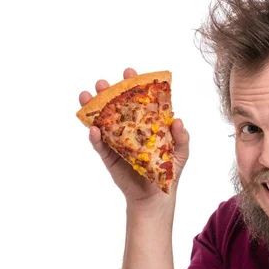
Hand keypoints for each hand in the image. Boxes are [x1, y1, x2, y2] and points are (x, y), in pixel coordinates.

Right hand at [78, 68, 189, 204]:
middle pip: (116, 106)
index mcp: (146, 122)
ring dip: (93, 108)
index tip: (130, 73)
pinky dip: (95, 137)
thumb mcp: (181, 152)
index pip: (139, 100)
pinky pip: (100, 145)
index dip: (133, 85)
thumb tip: (177, 120)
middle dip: (109, 92)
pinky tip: (93, 129)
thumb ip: (182, 137)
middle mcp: (129, 128)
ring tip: (87, 96)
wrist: (156, 195)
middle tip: (104, 83)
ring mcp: (117, 141)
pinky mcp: (109, 156)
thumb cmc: (169, 171)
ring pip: (102, 121)